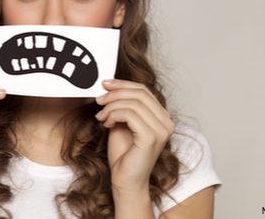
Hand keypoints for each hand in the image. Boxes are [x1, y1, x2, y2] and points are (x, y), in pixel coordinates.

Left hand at [95, 79, 174, 193]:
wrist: (125, 180)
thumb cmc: (123, 154)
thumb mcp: (122, 122)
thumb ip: (122, 106)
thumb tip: (109, 86)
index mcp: (162, 117)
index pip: (144, 90)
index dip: (123, 84)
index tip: (105, 84)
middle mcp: (166, 122)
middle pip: (140, 93)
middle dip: (115, 93)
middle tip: (99, 99)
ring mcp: (161, 130)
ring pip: (133, 103)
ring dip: (111, 106)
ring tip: (101, 116)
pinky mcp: (151, 137)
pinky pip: (130, 114)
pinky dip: (114, 115)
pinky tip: (106, 123)